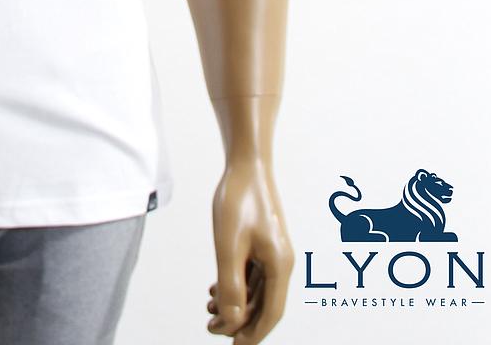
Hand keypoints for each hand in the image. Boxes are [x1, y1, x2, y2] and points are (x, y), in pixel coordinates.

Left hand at [206, 157, 292, 342]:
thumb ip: (230, 285)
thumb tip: (231, 321)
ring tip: (208, 309)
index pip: (270, 313)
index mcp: (280, 266)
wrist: (246, 162)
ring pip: (257, 290)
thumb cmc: (238, 199)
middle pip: (264, 305)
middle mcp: (281, 262)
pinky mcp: (264, 242)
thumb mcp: (229, 245)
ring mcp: (274, 251)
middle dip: (239, 321)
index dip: (252, 334)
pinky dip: (237, 285)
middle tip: (211, 328)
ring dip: (236, 303)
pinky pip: (253, 274)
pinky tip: (215, 288)